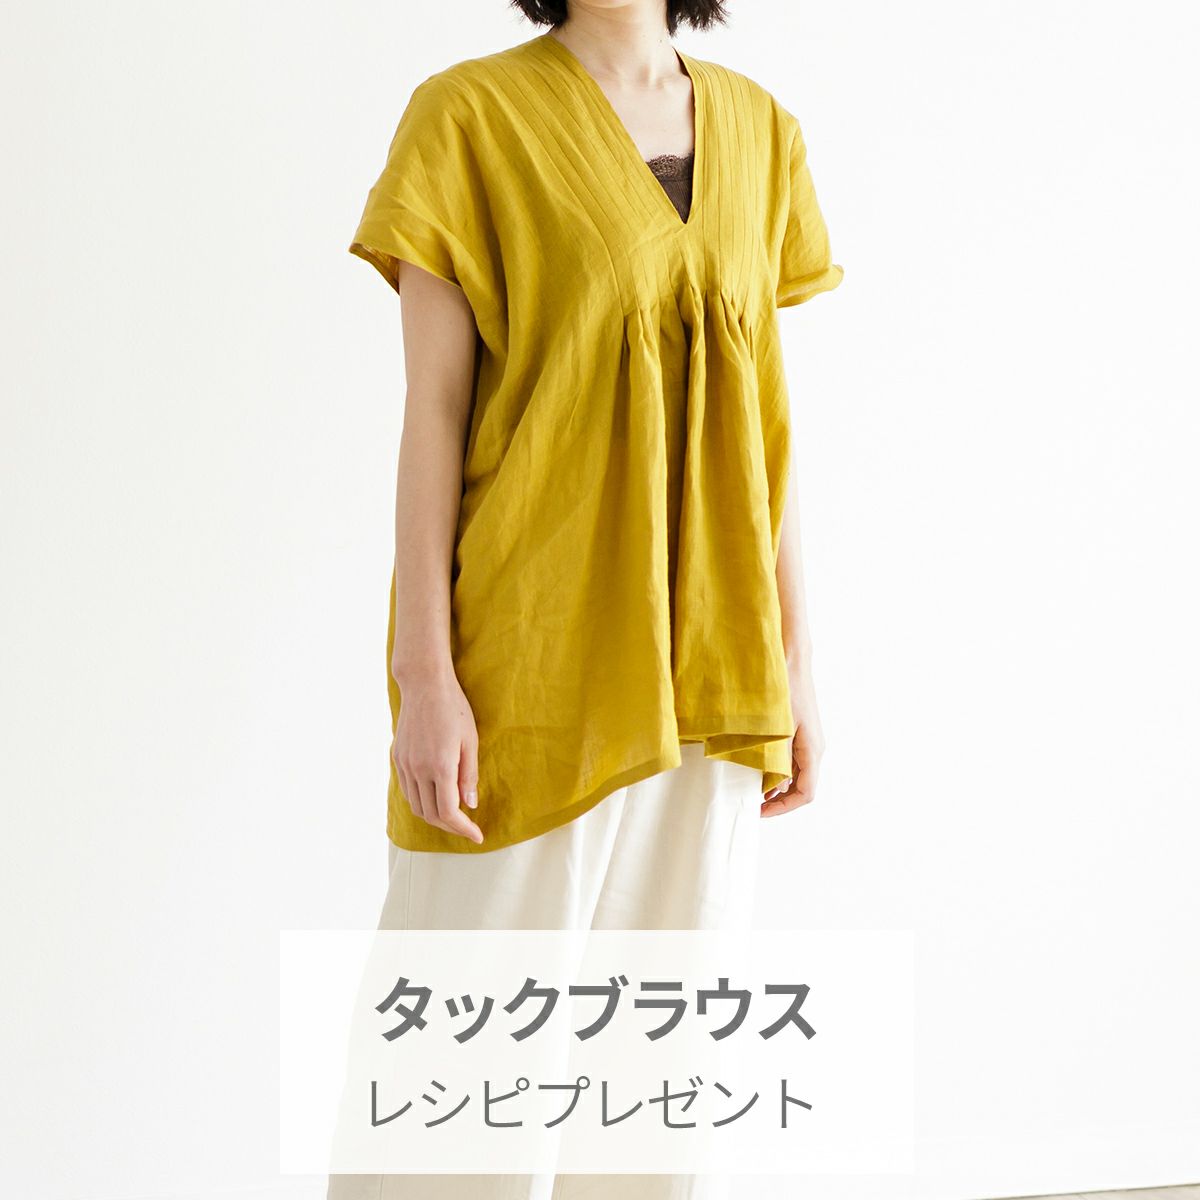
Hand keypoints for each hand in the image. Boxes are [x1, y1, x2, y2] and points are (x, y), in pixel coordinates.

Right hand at [390, 663, 483, 843]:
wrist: (424, 684)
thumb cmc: (454, 709)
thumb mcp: (470, 741)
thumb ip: (469, 776)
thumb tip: (470, 805)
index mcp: (440, 766)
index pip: (449, 812)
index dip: (463, 829)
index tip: (478, 836)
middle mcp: (418, 769)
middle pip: (431, 815)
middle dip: (451, 827)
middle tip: (468, 827)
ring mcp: (404, 764)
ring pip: (416, 806)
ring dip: (434, 817)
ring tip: (453, 816)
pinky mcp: (397, 757)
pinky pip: (407, 791)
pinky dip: (421, 801)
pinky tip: (435, 798)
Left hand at [761, 659, 823, 817]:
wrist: (791, 660)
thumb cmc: (785, 690)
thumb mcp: (780, 728)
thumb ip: (778, 759)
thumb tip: (775, 788)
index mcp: (813, 750)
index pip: (806, 792)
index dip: (784, 807)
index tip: (761, 811)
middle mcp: (814, 749)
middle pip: (802, 787)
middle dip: (780, 800)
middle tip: (754, 805)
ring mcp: (808, 741)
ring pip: (796, 775)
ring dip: (777, 786)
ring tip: (753, 789)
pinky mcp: (800, 733)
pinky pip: (792, 761)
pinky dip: (777, 770)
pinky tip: (759, 770)